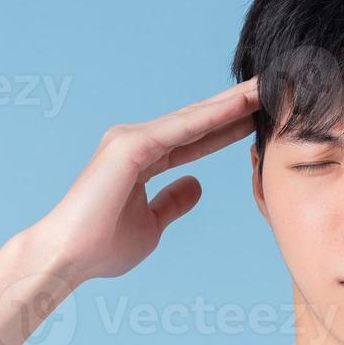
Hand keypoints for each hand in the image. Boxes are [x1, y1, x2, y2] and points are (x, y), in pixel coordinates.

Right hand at [28, 77, 259, 284]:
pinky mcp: (130, 146)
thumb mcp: (152, 223)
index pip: (197, 139)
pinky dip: (213, 116)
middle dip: (237, 105)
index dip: (229, 128)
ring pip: (194, 117)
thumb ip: (173, 201)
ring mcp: (132, 139)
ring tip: (268, 86)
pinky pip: (182, 129)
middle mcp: (138, 141)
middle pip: (199, 120)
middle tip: (275, 87)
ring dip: (232, 101)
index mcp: (144, 159)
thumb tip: (196, 185)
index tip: (262, 117)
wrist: (68, 258)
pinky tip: (241, 105)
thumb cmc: (102, 246)